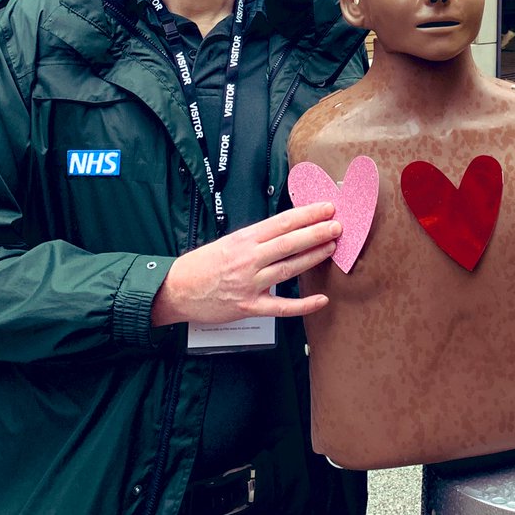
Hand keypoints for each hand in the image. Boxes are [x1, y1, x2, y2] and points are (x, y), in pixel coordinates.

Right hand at [151, 202, 340, 326]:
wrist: (176, 290)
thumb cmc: (204, 264)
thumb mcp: (230, 242)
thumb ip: (257, 238)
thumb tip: (288, 228)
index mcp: (244, 239)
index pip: (282, 222)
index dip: (307, 215)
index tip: (327, 208)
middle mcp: (248, 259)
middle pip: (289, 243)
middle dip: (316, 232)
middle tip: (338, 225)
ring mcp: (249, 284)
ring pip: (288, 269)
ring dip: (313, 257)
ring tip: (332, 247)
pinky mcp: (248, 307)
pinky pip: (281, 307)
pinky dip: (303, 304)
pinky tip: (321, 299)